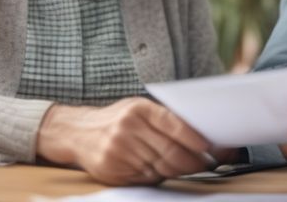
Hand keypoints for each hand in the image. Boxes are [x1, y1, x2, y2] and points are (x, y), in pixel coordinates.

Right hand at [36, 97, 211, 184]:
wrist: (77, 132)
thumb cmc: (117, 119)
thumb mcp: (137, 109)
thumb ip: (164, 119)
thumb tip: (200, 136)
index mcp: (139, 109)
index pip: (172, 124)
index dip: (193, 138)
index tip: (209, 147)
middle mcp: (128, 128)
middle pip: (170, 151)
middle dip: (193, 161)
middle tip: (207, 164)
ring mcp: (119, 151)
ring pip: (161, 168)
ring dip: (179, 171)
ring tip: (189, 168)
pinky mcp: (113, 170)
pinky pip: (146, 178)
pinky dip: (159, 176)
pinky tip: (163, 170)